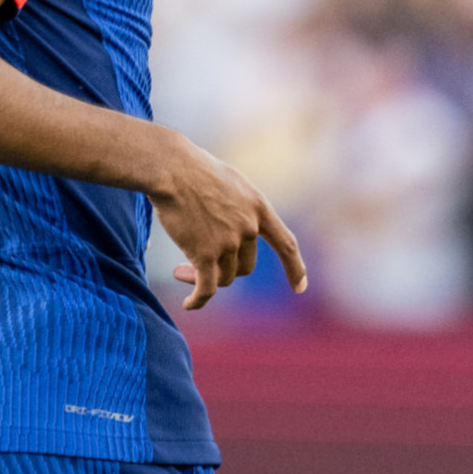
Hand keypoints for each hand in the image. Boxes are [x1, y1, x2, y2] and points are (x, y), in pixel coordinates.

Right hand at [149, 134, 306, 310]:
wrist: (171, 169)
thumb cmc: (194, 170)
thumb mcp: (231, 183)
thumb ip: (240, 208)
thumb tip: (237, 232)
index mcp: (259, 207)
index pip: (286, 244)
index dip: (295, 268)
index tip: (301, 288)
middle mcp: (249, 227)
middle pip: (244, 267)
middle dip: (224, 269)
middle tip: (193, 266)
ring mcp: (228, 241)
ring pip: (223, 277)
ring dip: (201, 279)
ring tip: (179, 271)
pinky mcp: (204, 254)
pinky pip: (206, 288)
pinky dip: (199, 299)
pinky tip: (190, 305)